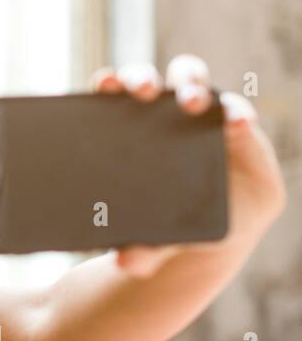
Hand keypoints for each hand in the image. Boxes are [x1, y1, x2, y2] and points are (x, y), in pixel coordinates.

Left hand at [89, 54, 286, 277]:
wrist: (215, 233)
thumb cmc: (170, 223)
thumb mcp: (154, 236)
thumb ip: (142, 247)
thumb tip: (126, 263)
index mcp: (130, 129)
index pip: (115, 93)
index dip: (109, 83)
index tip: (104, 85)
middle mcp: (163, 112)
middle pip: (151, 78)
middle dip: (144, 78)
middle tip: (144, 92)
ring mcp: (201, 114)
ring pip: (193, 81)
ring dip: (191, 85)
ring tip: (192, 103)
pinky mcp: (237, 126)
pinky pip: (237, 110)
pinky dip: (236, 111)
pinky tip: (236, 123)